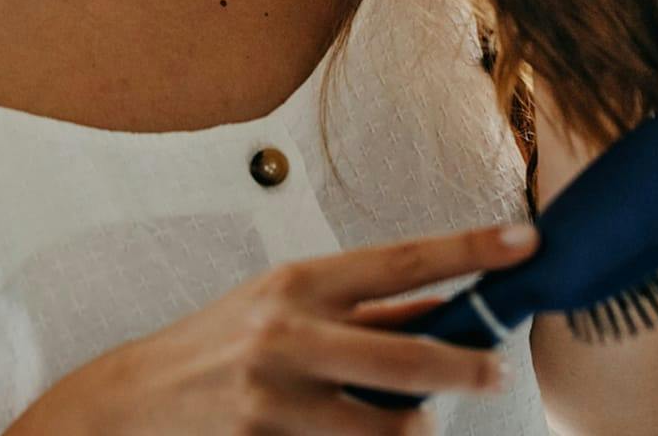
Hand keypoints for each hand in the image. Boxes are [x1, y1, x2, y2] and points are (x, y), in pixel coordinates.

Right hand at [48, 222, 537, 434]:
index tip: (522, 241)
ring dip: (414, 430)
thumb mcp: (282, 307)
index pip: (401, 260)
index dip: (468, 251)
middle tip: (492, 371)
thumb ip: (360, 312)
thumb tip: (441, 308)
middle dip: (466, 368)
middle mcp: (290, 330)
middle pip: (411, 356)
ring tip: (407, 422)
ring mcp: (278, 394)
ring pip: (392, 429)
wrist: (135, 401)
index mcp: (299, 281)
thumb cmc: (219, 345)